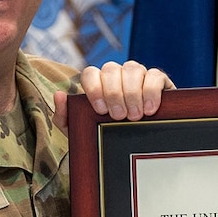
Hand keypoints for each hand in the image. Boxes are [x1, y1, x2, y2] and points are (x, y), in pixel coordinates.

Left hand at [54, 60, 171, 128]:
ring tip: (135, 116)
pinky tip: (150, 109)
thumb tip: (59, 95)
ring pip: (133, 69)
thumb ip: (65, 116)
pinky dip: (151, 91)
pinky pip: (154, 75)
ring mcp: (138, 75)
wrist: (138, 148)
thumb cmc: (107, 135)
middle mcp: (117, 75)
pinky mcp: (158, 80)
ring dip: (133, 93)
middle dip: (114, 93)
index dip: (94, 89)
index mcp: (98, 83)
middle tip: (119, 116)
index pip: (90, 73)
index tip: (100, 110)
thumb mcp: (83, 131)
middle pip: (111, 69)